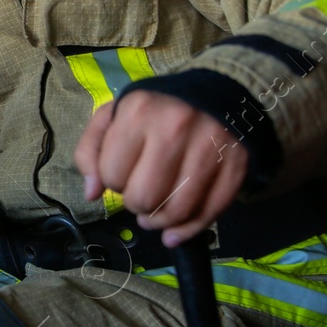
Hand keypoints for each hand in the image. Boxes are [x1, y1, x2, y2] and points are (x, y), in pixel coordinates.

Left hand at [73, 91, 248, 243]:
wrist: (218, 94)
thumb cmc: (157, 109)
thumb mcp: (114, 115)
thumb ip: (90, 151)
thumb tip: (91, 193)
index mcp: (139, 111)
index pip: (112, 175)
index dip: (113, 181)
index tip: (125, 172)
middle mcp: (176, 127)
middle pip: (144, 198)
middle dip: (136, 204)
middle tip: (141, 194)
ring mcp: (210, 147)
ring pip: (176, 212)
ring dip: (159, 222)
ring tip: (154, 214)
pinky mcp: (235, 166)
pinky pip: (209, 214)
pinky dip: (188, 230)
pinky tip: (175, 231)